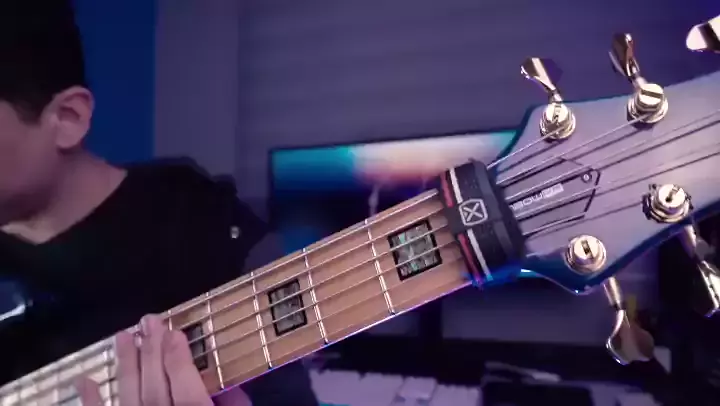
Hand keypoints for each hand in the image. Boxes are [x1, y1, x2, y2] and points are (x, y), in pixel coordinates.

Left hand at [77, 314, 250, 405]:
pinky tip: (83, 379)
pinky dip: (91, 400)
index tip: (175, 332)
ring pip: (129, 396)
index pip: (188, 392)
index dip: (179, 360)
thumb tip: (232, 386)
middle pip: (156, 388)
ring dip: (126, 365)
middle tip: (150, 320)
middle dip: (152, 352)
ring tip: (122, 335)